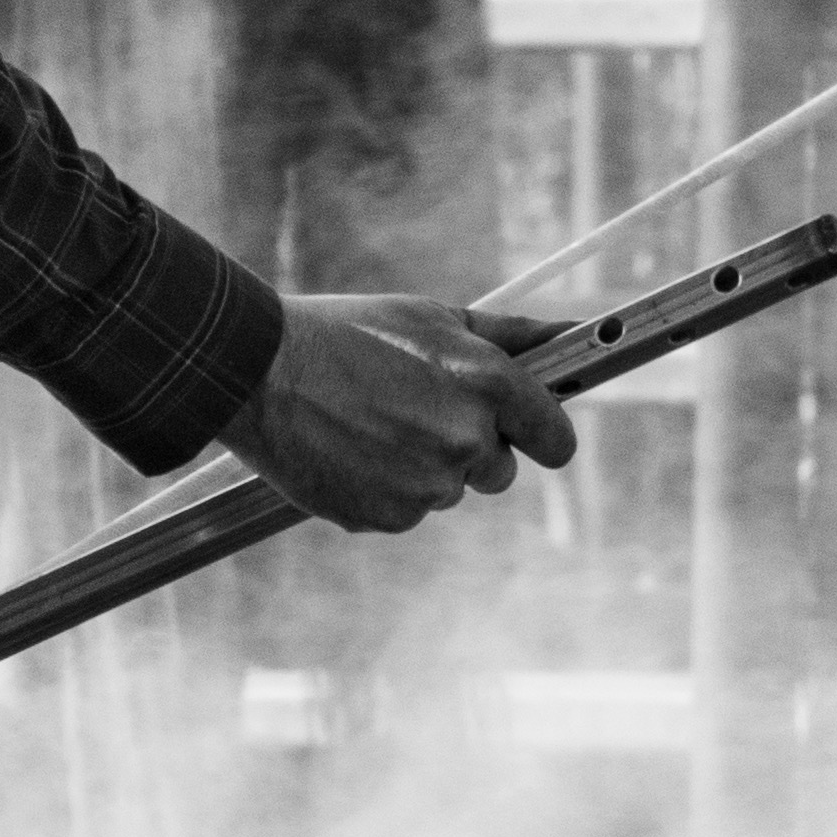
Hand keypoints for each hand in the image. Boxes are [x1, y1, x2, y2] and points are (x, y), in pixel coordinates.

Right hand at [218, 294, 576, 534]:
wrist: (261, 372)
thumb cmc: (351, 333)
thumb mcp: (435, 318)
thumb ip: (514, 336)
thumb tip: (575, 333)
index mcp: (487, 384)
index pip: (556, 439)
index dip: (542, 436)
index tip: (529, 433)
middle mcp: (466, 439)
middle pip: (499, 471)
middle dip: (471, 448)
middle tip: (415, 412)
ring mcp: (427, 486)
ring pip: (448, 490)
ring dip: (422, 467)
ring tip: (370, 425)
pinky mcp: (388, 518)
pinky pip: (406, 512)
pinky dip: (384, 490)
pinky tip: (350, 452)